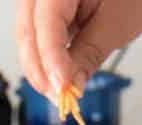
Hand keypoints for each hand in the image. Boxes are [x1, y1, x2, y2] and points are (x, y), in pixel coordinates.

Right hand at [16, 0, 141, 95]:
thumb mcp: (114, 26)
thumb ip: (88, 55)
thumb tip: (70, 86)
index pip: (47, 19)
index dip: (51, 56)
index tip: (61, 85)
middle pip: (28, 31)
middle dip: (41, 70)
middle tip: (59, 97)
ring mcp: (40, 3)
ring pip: (27, 41)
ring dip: (40, 72)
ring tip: (61, 94)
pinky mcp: (41, 17)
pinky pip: (34, 43)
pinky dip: (44, 66)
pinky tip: (57, 82)